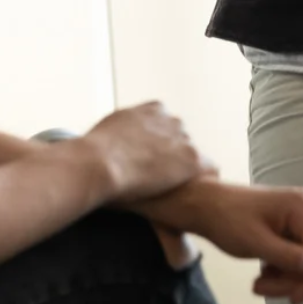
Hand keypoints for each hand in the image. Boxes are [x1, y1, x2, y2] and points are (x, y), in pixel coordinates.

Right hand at [80, 101, 212, 204]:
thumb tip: (109, 143)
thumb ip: (119, 132)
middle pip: (180, 139)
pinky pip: (210, 168)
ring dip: (186, 170)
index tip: (148, 160)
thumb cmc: (92, 153)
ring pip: (194, 155)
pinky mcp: (191, 159)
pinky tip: (198, 193)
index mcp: (151, 110)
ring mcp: (183, 138)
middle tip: (160, 179)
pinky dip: (205, 180)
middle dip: (172, 156)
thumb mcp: (106, 130)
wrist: (99, 163)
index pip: (164, 123)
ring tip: (178, 190)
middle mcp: (170, 120)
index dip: (157, 145)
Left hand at [140, 180, 302, 303]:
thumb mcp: (255, 242)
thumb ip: (288, 256)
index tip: (291, 300)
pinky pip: (301, 257)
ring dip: (286, 279)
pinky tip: (263, 273)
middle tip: (261, 290)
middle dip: (294, 281)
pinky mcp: (297, 227)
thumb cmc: (227, 220)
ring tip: (257, 284)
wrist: (206, 206)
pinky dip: (283, 270)